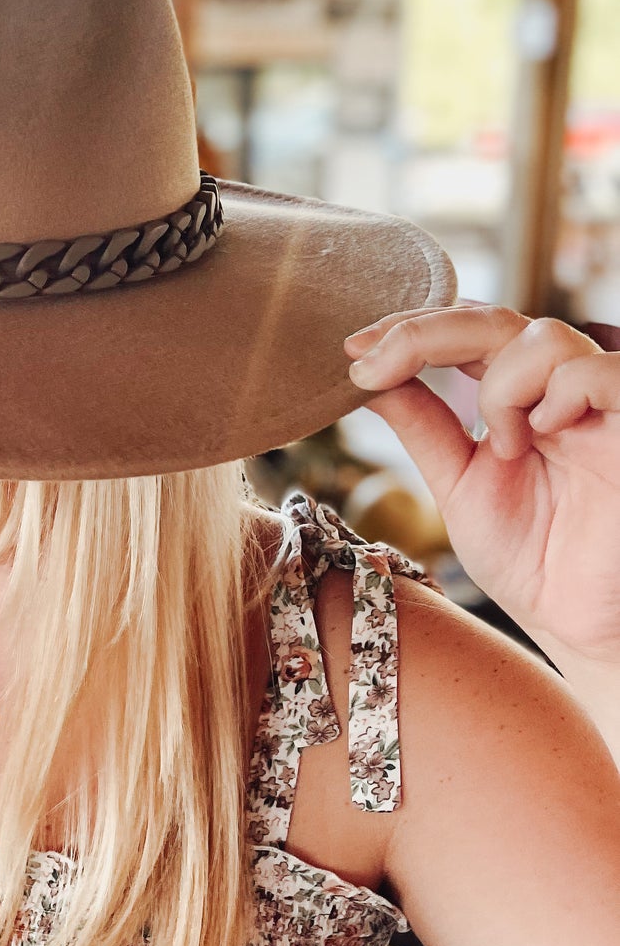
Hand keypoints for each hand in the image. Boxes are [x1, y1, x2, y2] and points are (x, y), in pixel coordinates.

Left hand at [343, 303, 619, 667]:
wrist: (575, 625)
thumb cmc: (528, 559)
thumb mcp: (457, 483)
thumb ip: (422, 424)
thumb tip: (364, 374)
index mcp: (517, 397)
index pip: (465, 330)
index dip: (409, 329)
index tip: (351, 351)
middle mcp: (558, 391)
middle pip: (495, 320)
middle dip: (424, 335)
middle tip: (371, 365)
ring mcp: (600, 406)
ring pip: (545, 338)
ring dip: (503, 385)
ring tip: (503, 445)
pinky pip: (600, 374)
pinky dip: (562, 392)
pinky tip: (544, 435)